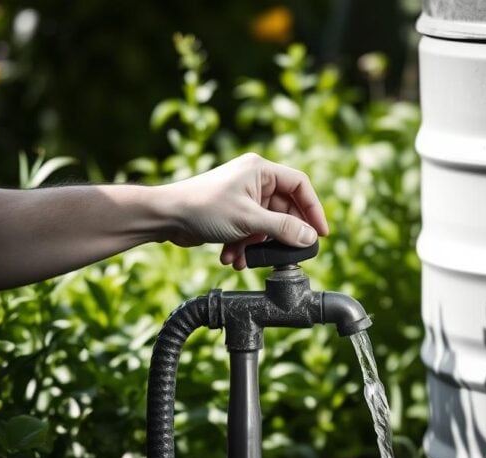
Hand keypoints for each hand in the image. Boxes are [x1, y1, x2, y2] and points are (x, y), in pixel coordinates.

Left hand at [157, 153, 328, 269]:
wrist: (164, 217)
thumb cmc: (203, 208)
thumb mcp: (249, 220)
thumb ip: (283, 228)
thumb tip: (310, 237)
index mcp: (260, 170)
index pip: (300, 186)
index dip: (313, 210)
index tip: (320, 233)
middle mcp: (254, 180)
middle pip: (284, 209)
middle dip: (280, 235)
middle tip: (286, 253)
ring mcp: (242, 197)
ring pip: (266, 225)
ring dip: (258, 245)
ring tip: (247, 258)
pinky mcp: (232, 213)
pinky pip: (250, 231)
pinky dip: (244, 246)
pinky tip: (232, 258)